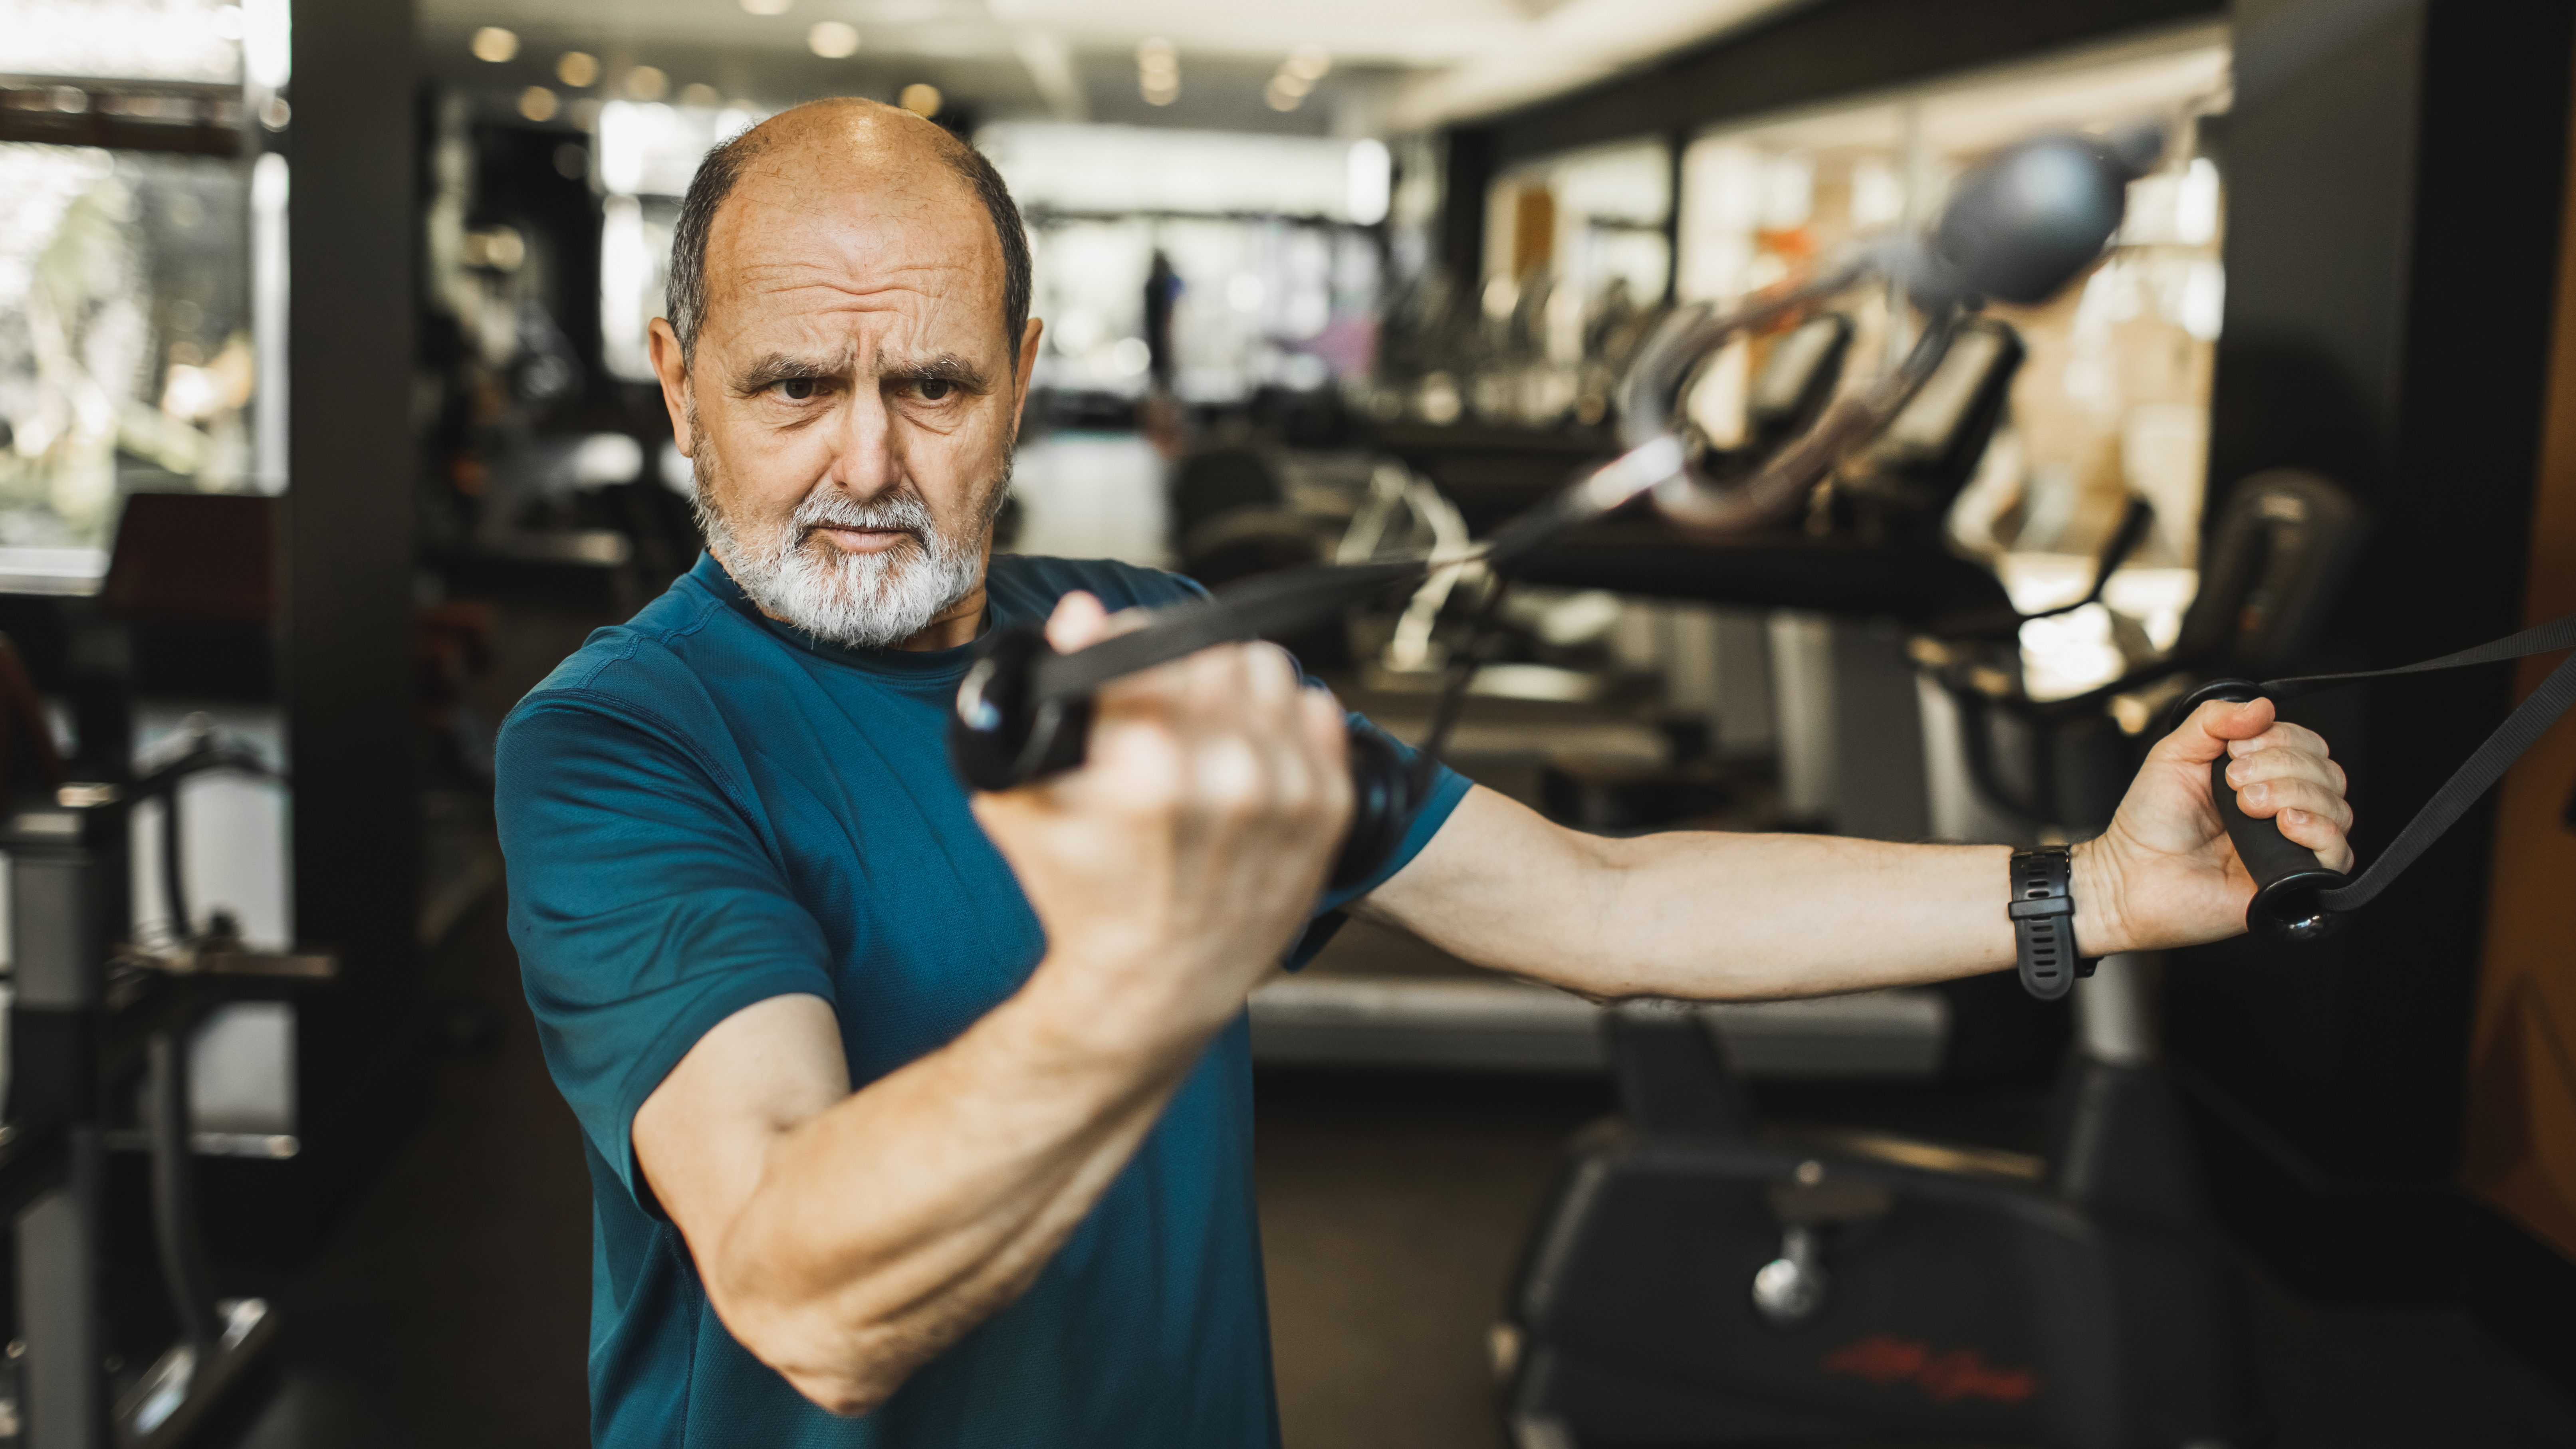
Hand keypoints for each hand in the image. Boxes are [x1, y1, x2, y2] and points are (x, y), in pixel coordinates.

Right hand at [971, 592, 1352, 1051]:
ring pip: (1267, 666)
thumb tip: (1080, 614)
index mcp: (1151, 766)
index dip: (1119, 641)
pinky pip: (1317, 706)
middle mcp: (1230, 772)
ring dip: (1232, 681)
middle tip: (1156, 700)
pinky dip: (1282, 716)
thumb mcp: (1025, 800)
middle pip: (1209, 646)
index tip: (1111, 656)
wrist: (1155, 984)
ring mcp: (1288, 789)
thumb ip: (1042, 701)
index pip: (1143, 641)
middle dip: (1174, 663)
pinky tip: (1247, 748)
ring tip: (1203, 720)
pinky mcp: (1329, 806)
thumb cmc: (1081, 893)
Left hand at [2073, 696, 2354, 953]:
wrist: (2133, 876)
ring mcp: (2292, 844)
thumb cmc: (2150, 822)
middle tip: (2234, 781)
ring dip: (2294, 793)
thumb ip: (2214, 720)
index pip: (2307, 744)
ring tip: (2247, 804)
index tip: (2234, 753)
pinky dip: (2318, 830)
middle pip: (2326, 772)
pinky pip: (2339, 853)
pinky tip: (2285, 823)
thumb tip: (2263, 705)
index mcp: (2263, 776)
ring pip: (2337, 807)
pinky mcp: (2295, 880)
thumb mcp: (2174, 753)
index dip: (2278, 739)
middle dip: (2281, 766)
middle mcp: (2285, 807)